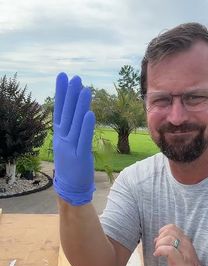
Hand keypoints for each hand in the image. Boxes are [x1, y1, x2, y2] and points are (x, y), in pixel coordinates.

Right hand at [53, 72, 95, 205]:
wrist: (70, 188)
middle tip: (74, 77)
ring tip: (84, 89)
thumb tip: (77, 111)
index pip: (59, 110)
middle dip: (70, 95)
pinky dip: (86, 126)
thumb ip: (71, 128)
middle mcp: (62, 139)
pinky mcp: (80, 157)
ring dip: (80, 106)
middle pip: (67, 114)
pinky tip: (90, 113)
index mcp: (59, 135)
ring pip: (75, 124)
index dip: (61, 93)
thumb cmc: (71, 164)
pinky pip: (83, 139)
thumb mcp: (67, 144)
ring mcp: (70, 148)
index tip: (62, 77)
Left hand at [153, 224, 201, 265]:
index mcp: (185, 240)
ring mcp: (184, 251)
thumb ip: (168, 244)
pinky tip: (157, 255)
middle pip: (169, 231)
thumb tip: (156, 239)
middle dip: (160, 238)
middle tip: (158, 247)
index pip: (172, 227)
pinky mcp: (181, 260)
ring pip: (169, 238)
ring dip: (159, 244)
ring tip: (158, 252)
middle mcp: (186, 243)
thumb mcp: (177, 252)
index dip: (162, 232)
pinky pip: (169, 249)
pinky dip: (160, 250)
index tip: (159, 240)